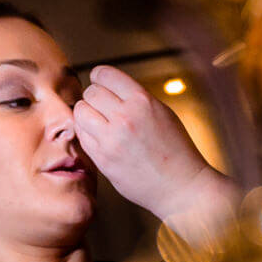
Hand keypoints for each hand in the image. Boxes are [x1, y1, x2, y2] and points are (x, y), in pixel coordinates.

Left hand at [73, 65, 234, 234]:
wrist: (181, 187)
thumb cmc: (176, 151)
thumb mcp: (162, 113)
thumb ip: (136, 99)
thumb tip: (108, 89)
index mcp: (142, 100)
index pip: (105, 74)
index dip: (99, 77)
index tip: (100, 83)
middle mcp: (125, 117)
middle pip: (90, 93)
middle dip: (94, 97)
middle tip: (101, 107)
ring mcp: (112, 139)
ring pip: (80, 112)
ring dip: (86, 114)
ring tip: (97, 121)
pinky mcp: (103, 159)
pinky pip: (82, 136)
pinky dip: (86, 133)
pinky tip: (98, 137)